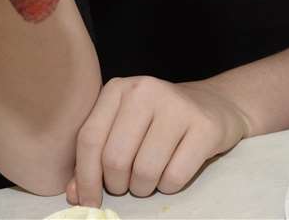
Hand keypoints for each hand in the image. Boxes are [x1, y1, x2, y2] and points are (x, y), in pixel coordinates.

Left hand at [66, 77, 250, 206]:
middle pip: (115, 158)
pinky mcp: (204, 126)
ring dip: (143, 188)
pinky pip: (175, 176)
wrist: (213, 105)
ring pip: (145, 171)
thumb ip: (95, 157)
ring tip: (149, 178)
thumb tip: (75, 194)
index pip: (89, 138)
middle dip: (117, 184)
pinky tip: (171, 173)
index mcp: (118, 88)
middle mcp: (146, 90)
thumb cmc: (158, 122)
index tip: (88, 201)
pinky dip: (169, 186)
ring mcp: (177, 106)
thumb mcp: (123, 129)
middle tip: (126, 184)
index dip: (85, 177)